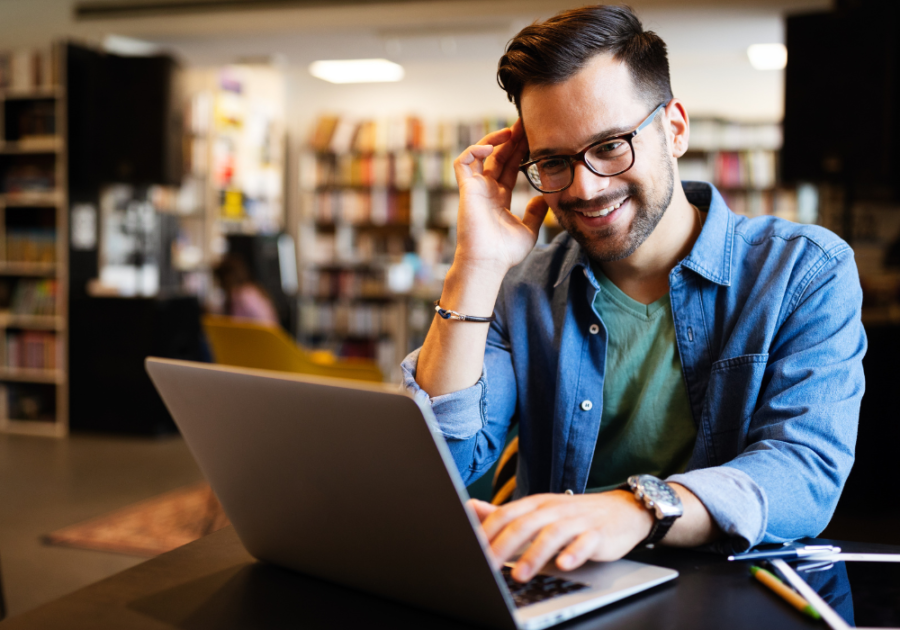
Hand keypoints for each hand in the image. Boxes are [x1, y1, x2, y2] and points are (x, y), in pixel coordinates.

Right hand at [453, 119, 549, 277]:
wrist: (488, 262)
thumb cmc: (504, 252)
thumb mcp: (528, 230)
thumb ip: (534, 213)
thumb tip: (542, 199)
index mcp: (499, 197)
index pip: (509, 167)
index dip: (519, 152)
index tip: (533, 138)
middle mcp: (486, 190)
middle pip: (497, 156)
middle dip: (511, 139)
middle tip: (525, 123)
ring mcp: (475, 188)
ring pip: (480, 154)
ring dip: (493, 139)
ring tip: (510, 130)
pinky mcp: (465, 189)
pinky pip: (463, 162)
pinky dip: (474, 150)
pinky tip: (490, 147)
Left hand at [471, 492, 653, 581]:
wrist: (622, 510)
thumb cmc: (574, 515)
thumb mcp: (538, 512)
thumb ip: (506, 514)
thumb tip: (470, 508)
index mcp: (537, 503)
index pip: (506, 513)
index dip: (487, 531)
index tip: (470, 550)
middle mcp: (554, 508)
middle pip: (525, 524)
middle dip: (503, 545)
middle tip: (486, 566)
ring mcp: (577, 520)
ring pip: (552, 534)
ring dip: (534, 554)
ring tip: (519, 574)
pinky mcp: (598, 533)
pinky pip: (585, 542)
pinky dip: (574, 553)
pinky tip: (564, 565)